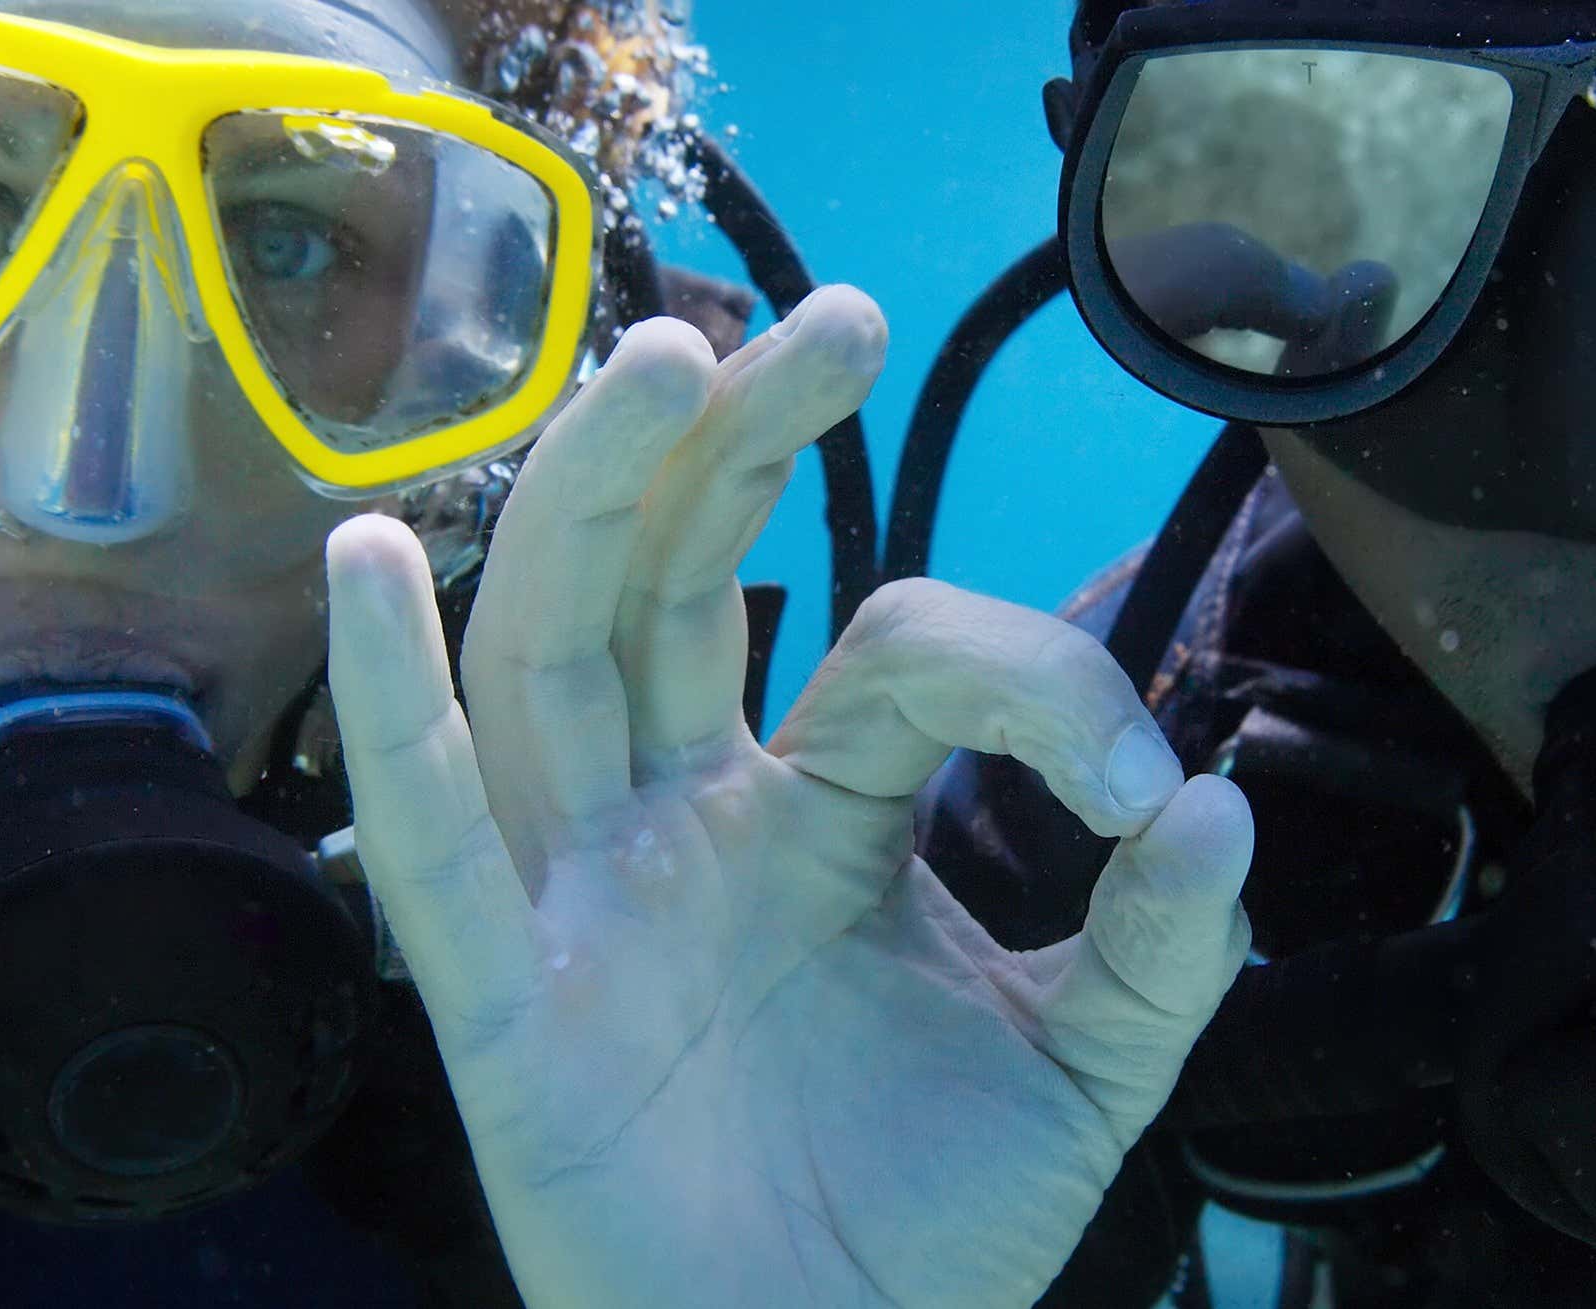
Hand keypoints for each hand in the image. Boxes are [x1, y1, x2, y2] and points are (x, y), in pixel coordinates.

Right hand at [325, 288, 1253, 1307]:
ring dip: (586, 501)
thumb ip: (1158, 944)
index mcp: (816, 816)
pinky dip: (390, 705)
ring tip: (654, 359)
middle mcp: (682, 823)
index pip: (894, 657)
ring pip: (552, 656)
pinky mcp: (506, 1006)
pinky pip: (433, 843)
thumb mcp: (1087, 1072)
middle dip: (739, 439)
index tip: (1145, 795)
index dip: (1028, 684)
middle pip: (674, 578)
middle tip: (827, 318)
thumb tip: (1223, 804)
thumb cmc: (929, 1229)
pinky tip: (372, 561)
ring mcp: (584, 898)